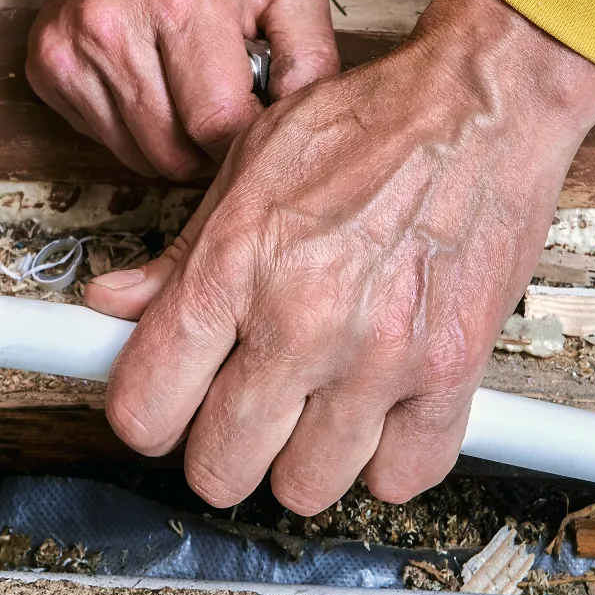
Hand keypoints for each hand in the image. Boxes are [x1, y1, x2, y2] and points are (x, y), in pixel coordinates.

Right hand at [28, 0, 338, 178]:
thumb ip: (313, 60)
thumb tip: (303, 128)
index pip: (218, 123)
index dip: (244, 143)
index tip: (253, 126)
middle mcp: (115, 23)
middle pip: (172, 152)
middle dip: (207, 153)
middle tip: (221, 119)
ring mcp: (71, 47)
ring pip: (135, 156)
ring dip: (170, 147)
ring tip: (186, 102)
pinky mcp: (46, 66)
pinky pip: (102, 140)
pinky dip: (132, 133)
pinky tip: (147, 89)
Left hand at [86, 0, 594, 512]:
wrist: (480, 108)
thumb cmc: (366, 126)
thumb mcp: (246, 168)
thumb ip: (177, 256)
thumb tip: (113, 307)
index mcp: (234, 267)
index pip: (145, 406)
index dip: (146, 417)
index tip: (164, 407)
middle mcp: (300, 321)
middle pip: (219, 467)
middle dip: (221, 447)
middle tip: (242, 409)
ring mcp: (378, 356)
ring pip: (306, 487)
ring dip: (304, 458)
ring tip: (315, 405)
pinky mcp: (452, 373)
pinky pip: (401, 478)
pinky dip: (387, 458)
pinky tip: (379, 412)